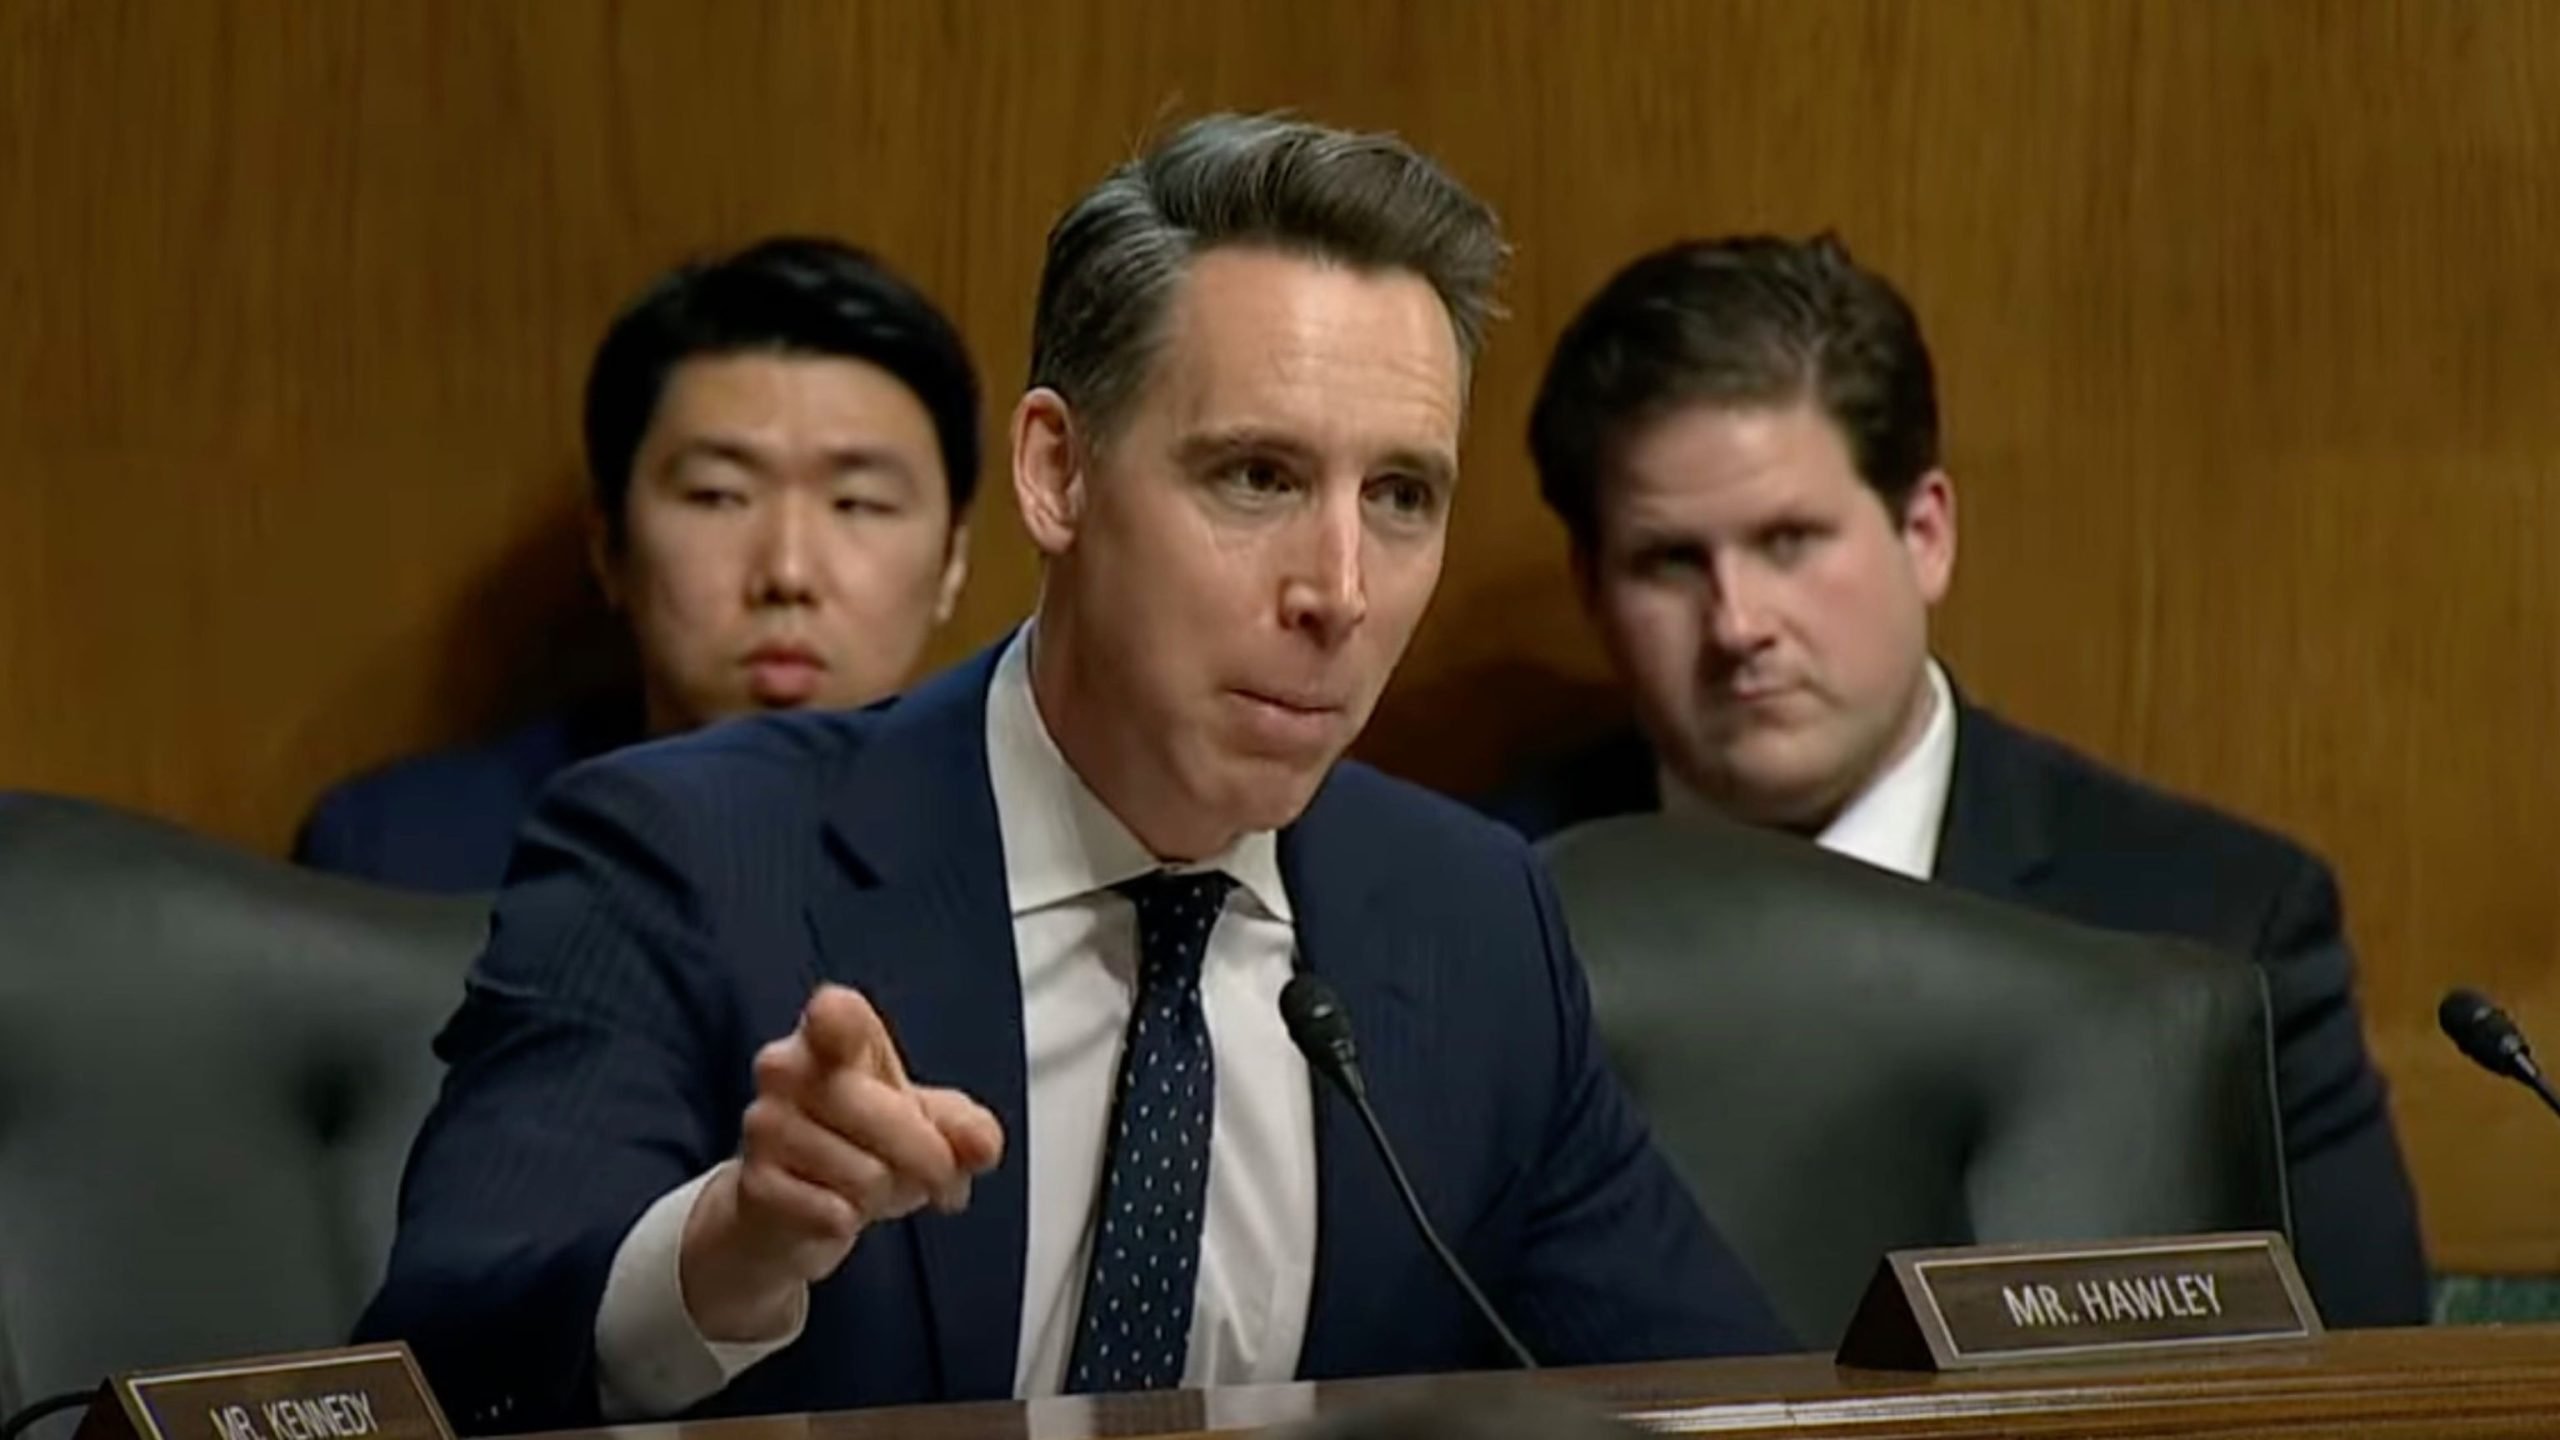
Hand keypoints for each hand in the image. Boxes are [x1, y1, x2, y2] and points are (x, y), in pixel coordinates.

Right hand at [680, 984, 1003, 1340]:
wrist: (793, 1206)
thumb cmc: (862, 1143)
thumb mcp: (928, 1124)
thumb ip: (967, 1127)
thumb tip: (982, 1144)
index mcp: (832, 1033)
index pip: (831, 1014)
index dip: (833, 1020)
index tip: (830, 1023)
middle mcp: (787, 1068)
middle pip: (887, 1115)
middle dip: (930, 1159)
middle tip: (937, 1174)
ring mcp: (764, 1124)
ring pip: (868, 1175)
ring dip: (886, 1194)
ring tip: (869, 1183)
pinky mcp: (754, 1182)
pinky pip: (834, 1213)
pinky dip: (848, 1221)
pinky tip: (834, 1209)